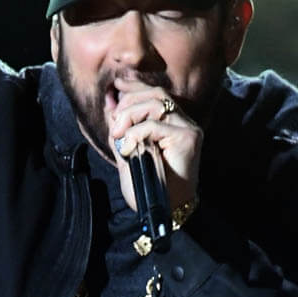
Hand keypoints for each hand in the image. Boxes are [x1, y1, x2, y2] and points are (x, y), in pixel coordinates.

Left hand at [108, 77, 200, 212]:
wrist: (162, 210)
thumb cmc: (147, 186)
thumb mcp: (126, 152)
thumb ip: (120, 129)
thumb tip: (109, 103)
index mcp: (170, 123)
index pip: (154, 94)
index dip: (134, 87)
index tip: (115, 87)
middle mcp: (182, 122)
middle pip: (155, 94)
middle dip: (128, 102)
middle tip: (114, 124)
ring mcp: (187, 129)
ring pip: (156, 104)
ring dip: (131, 115)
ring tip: (118, 134)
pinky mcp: (188, 137)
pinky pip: (155, 125)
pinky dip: (136, 133)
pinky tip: (128, 148)